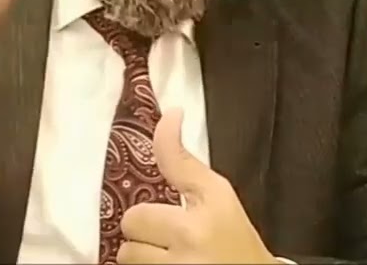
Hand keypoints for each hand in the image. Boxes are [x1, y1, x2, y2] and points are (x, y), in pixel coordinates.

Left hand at [117, 109, 275, 264]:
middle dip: (144, 229)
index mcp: (213, 207)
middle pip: (133, 218)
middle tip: (166, 236)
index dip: (167, 136)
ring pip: (127, 252)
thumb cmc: (239, 249)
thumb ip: (189, 170)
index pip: (177, 161)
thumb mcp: (223, 204)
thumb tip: (170, 119)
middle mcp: (193, 235)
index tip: (171, 115)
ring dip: (142, 255)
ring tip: (168, 257)